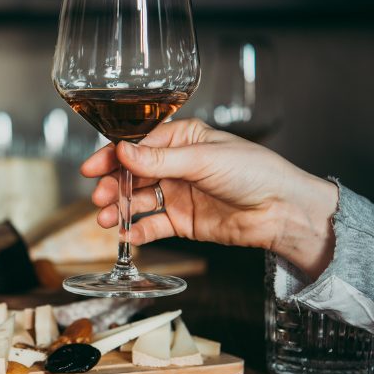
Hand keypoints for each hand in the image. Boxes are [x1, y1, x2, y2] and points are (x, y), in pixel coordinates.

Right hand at [82, 118, 337, 279]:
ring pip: (139, 200)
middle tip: (100, 196)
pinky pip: (153, 224)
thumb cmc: (254, 173)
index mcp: (183, 140)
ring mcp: (178, 194)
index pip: (139, 146)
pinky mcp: (183, 221)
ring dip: (120, 208)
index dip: (113, 156)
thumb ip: (160, 160)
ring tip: (105, 218)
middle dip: (113, 185)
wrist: (282, 211)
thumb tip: (123, 152)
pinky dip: (138, 229)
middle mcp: (177, 165)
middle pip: (133, 174)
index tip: (92, 167)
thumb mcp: (203, 160)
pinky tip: (126, 233)